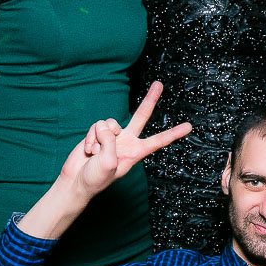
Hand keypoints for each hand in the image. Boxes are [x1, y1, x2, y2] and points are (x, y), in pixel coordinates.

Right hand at [59, 81, 191, 198]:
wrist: (76, 181)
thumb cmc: (96, 178)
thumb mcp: (108, 162)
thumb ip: (110, 141)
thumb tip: (107, 128)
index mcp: (135, 152)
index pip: (158, 141)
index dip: (174, 133)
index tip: (189, 127)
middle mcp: (127, 141)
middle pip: (141, 116)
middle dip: (150, 99)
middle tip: (159, 84)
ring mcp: (113, 136)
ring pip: (110, 123)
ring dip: (99, 137)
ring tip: (95, 153)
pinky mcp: (98, 133)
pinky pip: (97, 126)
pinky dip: (90, 137)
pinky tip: (88, 150)